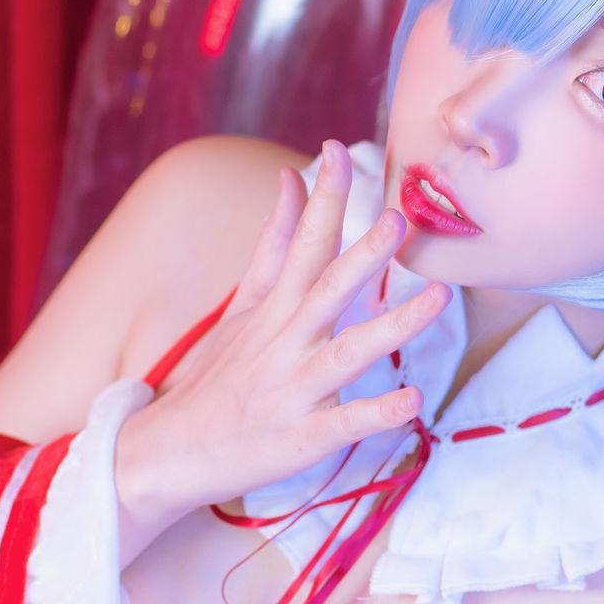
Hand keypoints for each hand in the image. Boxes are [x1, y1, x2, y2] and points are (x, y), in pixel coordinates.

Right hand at [115, 140, 453, 524]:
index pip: (303, 244)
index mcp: (274, 309)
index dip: (324, 199)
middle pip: (327, 292)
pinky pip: (343, 425)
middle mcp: (285, 343)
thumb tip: (291, 179)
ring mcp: (293, 390)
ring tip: (437, 299)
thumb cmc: (215, 376)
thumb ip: (274, 244)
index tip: (341, 150)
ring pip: (347, 354)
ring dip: (393, 327)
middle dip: (363, 256)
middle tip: (398, 220)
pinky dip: (376, 413)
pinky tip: (412, 400)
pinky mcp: (301, 438)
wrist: (166, 453)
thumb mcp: (241, 305)